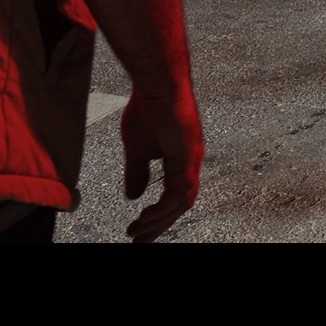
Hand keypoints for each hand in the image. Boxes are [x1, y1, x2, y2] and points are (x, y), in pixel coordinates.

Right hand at [119, 88, 203, 242]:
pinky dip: (163, 209)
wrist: (155, 83)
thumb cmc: (147, 108)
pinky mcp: (188, 154)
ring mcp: (192, 157)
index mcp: (182, 159)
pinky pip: (179, 191)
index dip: (160, 215)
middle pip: (181, 204)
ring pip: (182, 202)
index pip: (176, 195)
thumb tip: (134, 196)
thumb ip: (137, 173)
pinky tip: (146, 218)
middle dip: (161, 225)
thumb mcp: (137, 149)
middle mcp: (191, 160)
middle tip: (141, 242)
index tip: (140, 230)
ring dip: (160, 221)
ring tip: (139, 233)